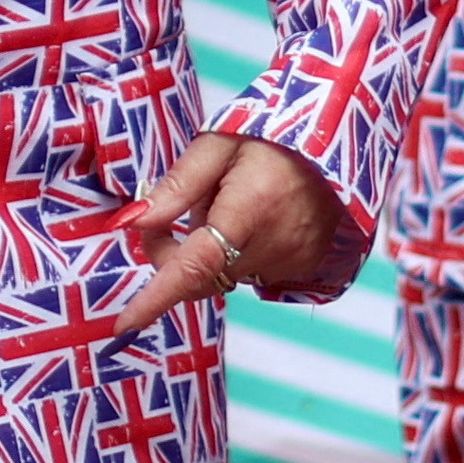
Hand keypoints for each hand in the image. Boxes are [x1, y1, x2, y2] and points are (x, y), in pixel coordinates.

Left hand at [107, 130, 347, 334]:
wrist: (338, 144)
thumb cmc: (272, 138)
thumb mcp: (218, 145)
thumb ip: (176, 186)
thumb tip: (134, 221)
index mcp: (248, 208)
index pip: (194, 265)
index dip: (157, 298)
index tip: (125, 324)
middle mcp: (272, 245)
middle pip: (198, 275)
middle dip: (172, 252)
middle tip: (173, 211)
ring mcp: (292, 262)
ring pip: (223, 275)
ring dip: (209, 250)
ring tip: (228, 201)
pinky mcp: (303, 269)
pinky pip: (250, 272)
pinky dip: (237, 253)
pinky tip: (252, 218)